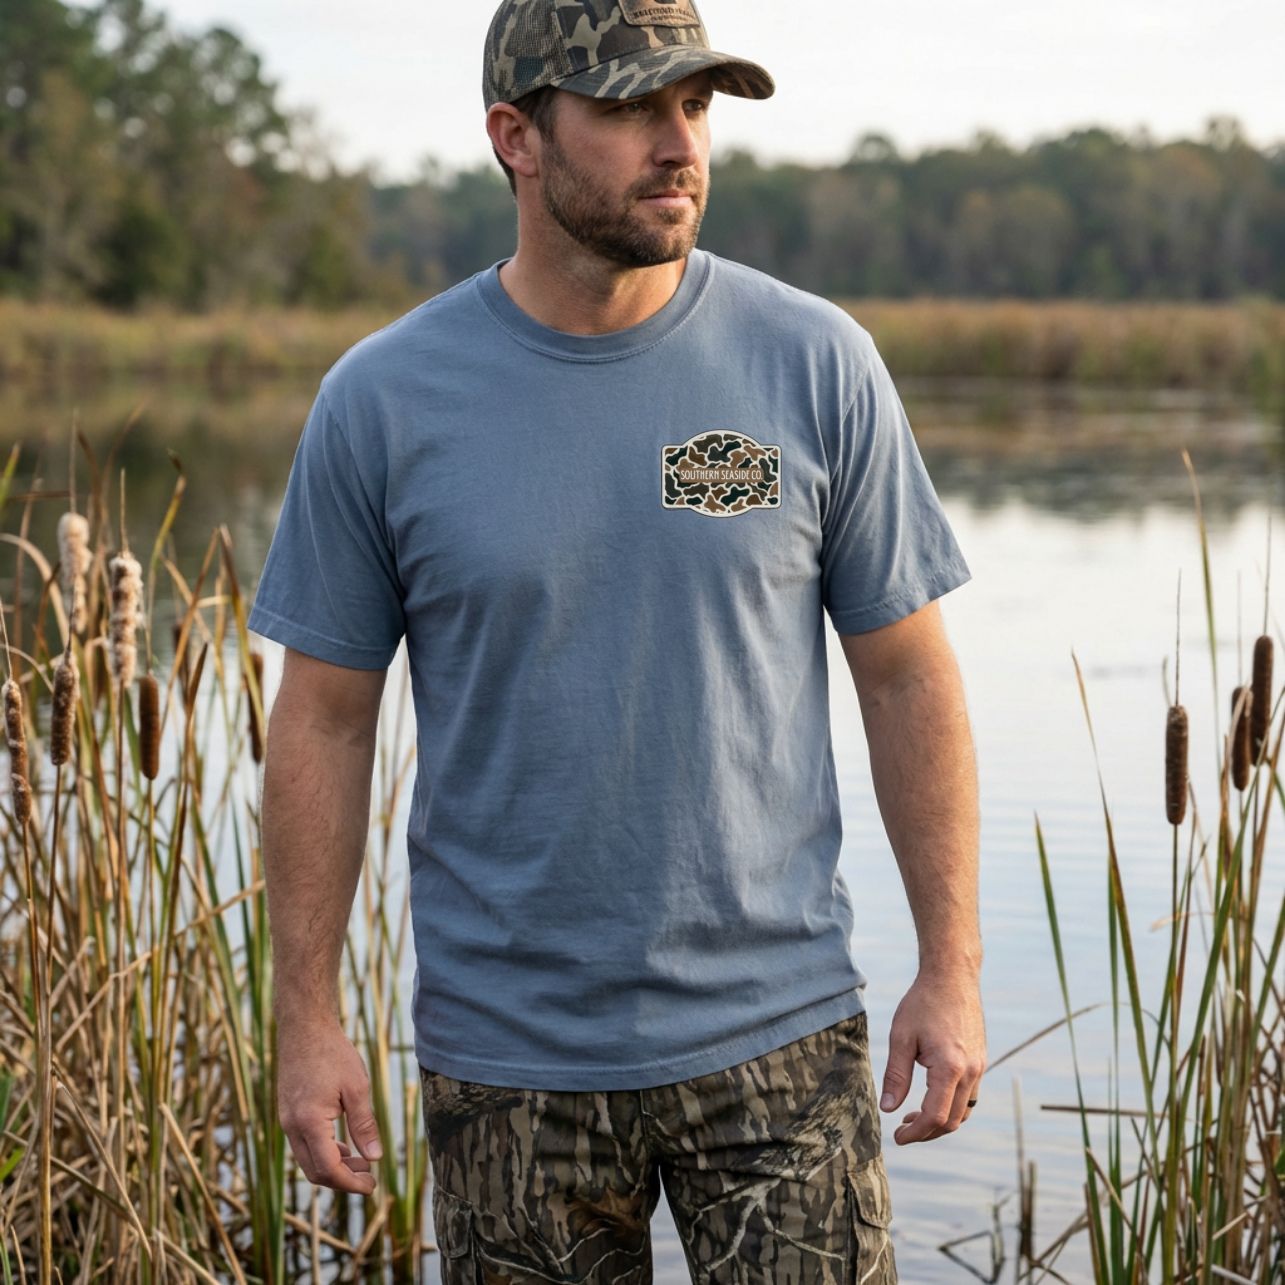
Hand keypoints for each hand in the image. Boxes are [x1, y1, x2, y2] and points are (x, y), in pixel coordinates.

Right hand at [277, 1018, 383, 1193]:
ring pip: (308, 1160)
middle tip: (370, 1179)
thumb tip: (375, 1158)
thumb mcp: (356, 1087)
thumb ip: (364, 1125)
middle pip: (315, 1171)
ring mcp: (286, 1121)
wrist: (305, 1028)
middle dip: (343, 1180)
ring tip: (363, 1163)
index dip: (350, 1183)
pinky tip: (345, 1147)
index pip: (328, 1169)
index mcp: (309, 1122)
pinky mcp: (288, 1114)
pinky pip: (304, 1145)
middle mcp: (292, 1127)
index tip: (372, 1186)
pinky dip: (324, 1152)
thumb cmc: (333, 1054)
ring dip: (334, 1167)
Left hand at [879, 969, 985, 1144]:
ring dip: (941, 1122)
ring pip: (964, 1111)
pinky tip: (931, 1099)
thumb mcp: (901, 1037)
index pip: (935, 1117)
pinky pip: (970, 1096)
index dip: (915, 1133)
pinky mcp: (980, 1061)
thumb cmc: (923, 1003)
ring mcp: (979, 1067)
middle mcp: (971, 1072)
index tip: (897, 1137)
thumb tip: (888, 1109)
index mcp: (950, 1068)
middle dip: (927, 1132)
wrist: (952, 977)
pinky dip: (952, 1106)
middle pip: (952, 1121)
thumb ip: (896, 1075)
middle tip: (902, 1130)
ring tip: (913, 1118)